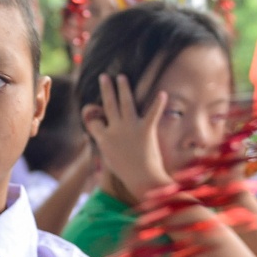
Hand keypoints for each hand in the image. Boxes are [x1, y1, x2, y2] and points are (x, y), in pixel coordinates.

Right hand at [81, 73, 171, 202]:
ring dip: (123, 88)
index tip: (96, 113)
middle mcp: (115, 130)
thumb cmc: (127, 173)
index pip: (94, 121)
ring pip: (125, 102)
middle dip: (106, 89)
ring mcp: (130, 128)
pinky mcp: (146, 129)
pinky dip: (158, 103)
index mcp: (104, 139)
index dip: (94, 117)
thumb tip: (104, 138)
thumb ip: (108, 145)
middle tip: (104, 76)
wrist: (143, 180)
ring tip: (121, 77)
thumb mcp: (110, 159)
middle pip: (108, 104)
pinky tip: (162, 93)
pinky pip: (152, 113)